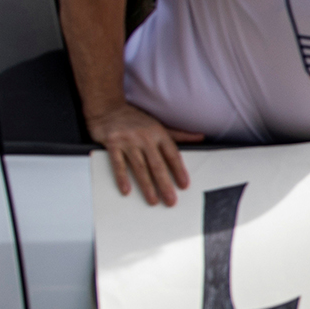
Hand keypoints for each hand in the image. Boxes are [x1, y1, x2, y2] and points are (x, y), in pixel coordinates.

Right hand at [86, 101, 202, 205]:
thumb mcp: (159, 125)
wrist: (108, 108)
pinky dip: (122, 178)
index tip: (184, 185)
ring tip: (153, 201)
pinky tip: (126, 191)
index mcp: (158, 133)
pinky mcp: (112, 143)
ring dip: (147, 186)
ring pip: (139, 167)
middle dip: (165, 184)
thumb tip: (201, 137)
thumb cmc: (136, 119)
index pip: (172, 155)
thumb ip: (179, 135)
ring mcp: (128, 140)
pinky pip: (118, 164)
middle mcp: (145, 137)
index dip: (179, 171)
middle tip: (170, 200)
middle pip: (157, 164)